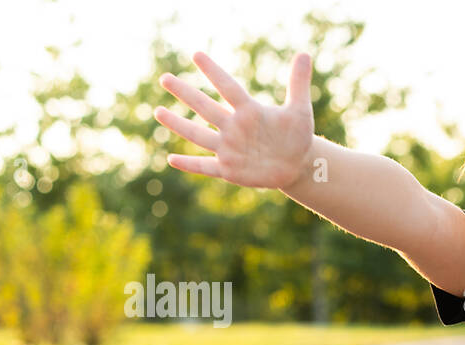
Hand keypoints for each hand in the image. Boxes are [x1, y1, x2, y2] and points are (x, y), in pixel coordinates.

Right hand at [155, 51, 314, 189]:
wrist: (297, 164)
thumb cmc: (297, 135)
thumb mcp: (300, 111)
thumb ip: (298, 84)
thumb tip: (305, 54)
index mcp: (249, 111)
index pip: (229, 88)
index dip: (215, 73)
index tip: (197, 54)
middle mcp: (234, 127)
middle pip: (205, 108)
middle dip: (186, 94)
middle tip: (165, 78)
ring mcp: (229, 149)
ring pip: (199, 135)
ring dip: (179, 125)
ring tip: (159, 111)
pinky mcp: (230, 170)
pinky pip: (206, 167)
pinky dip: (190, 164)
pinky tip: (171, 159)